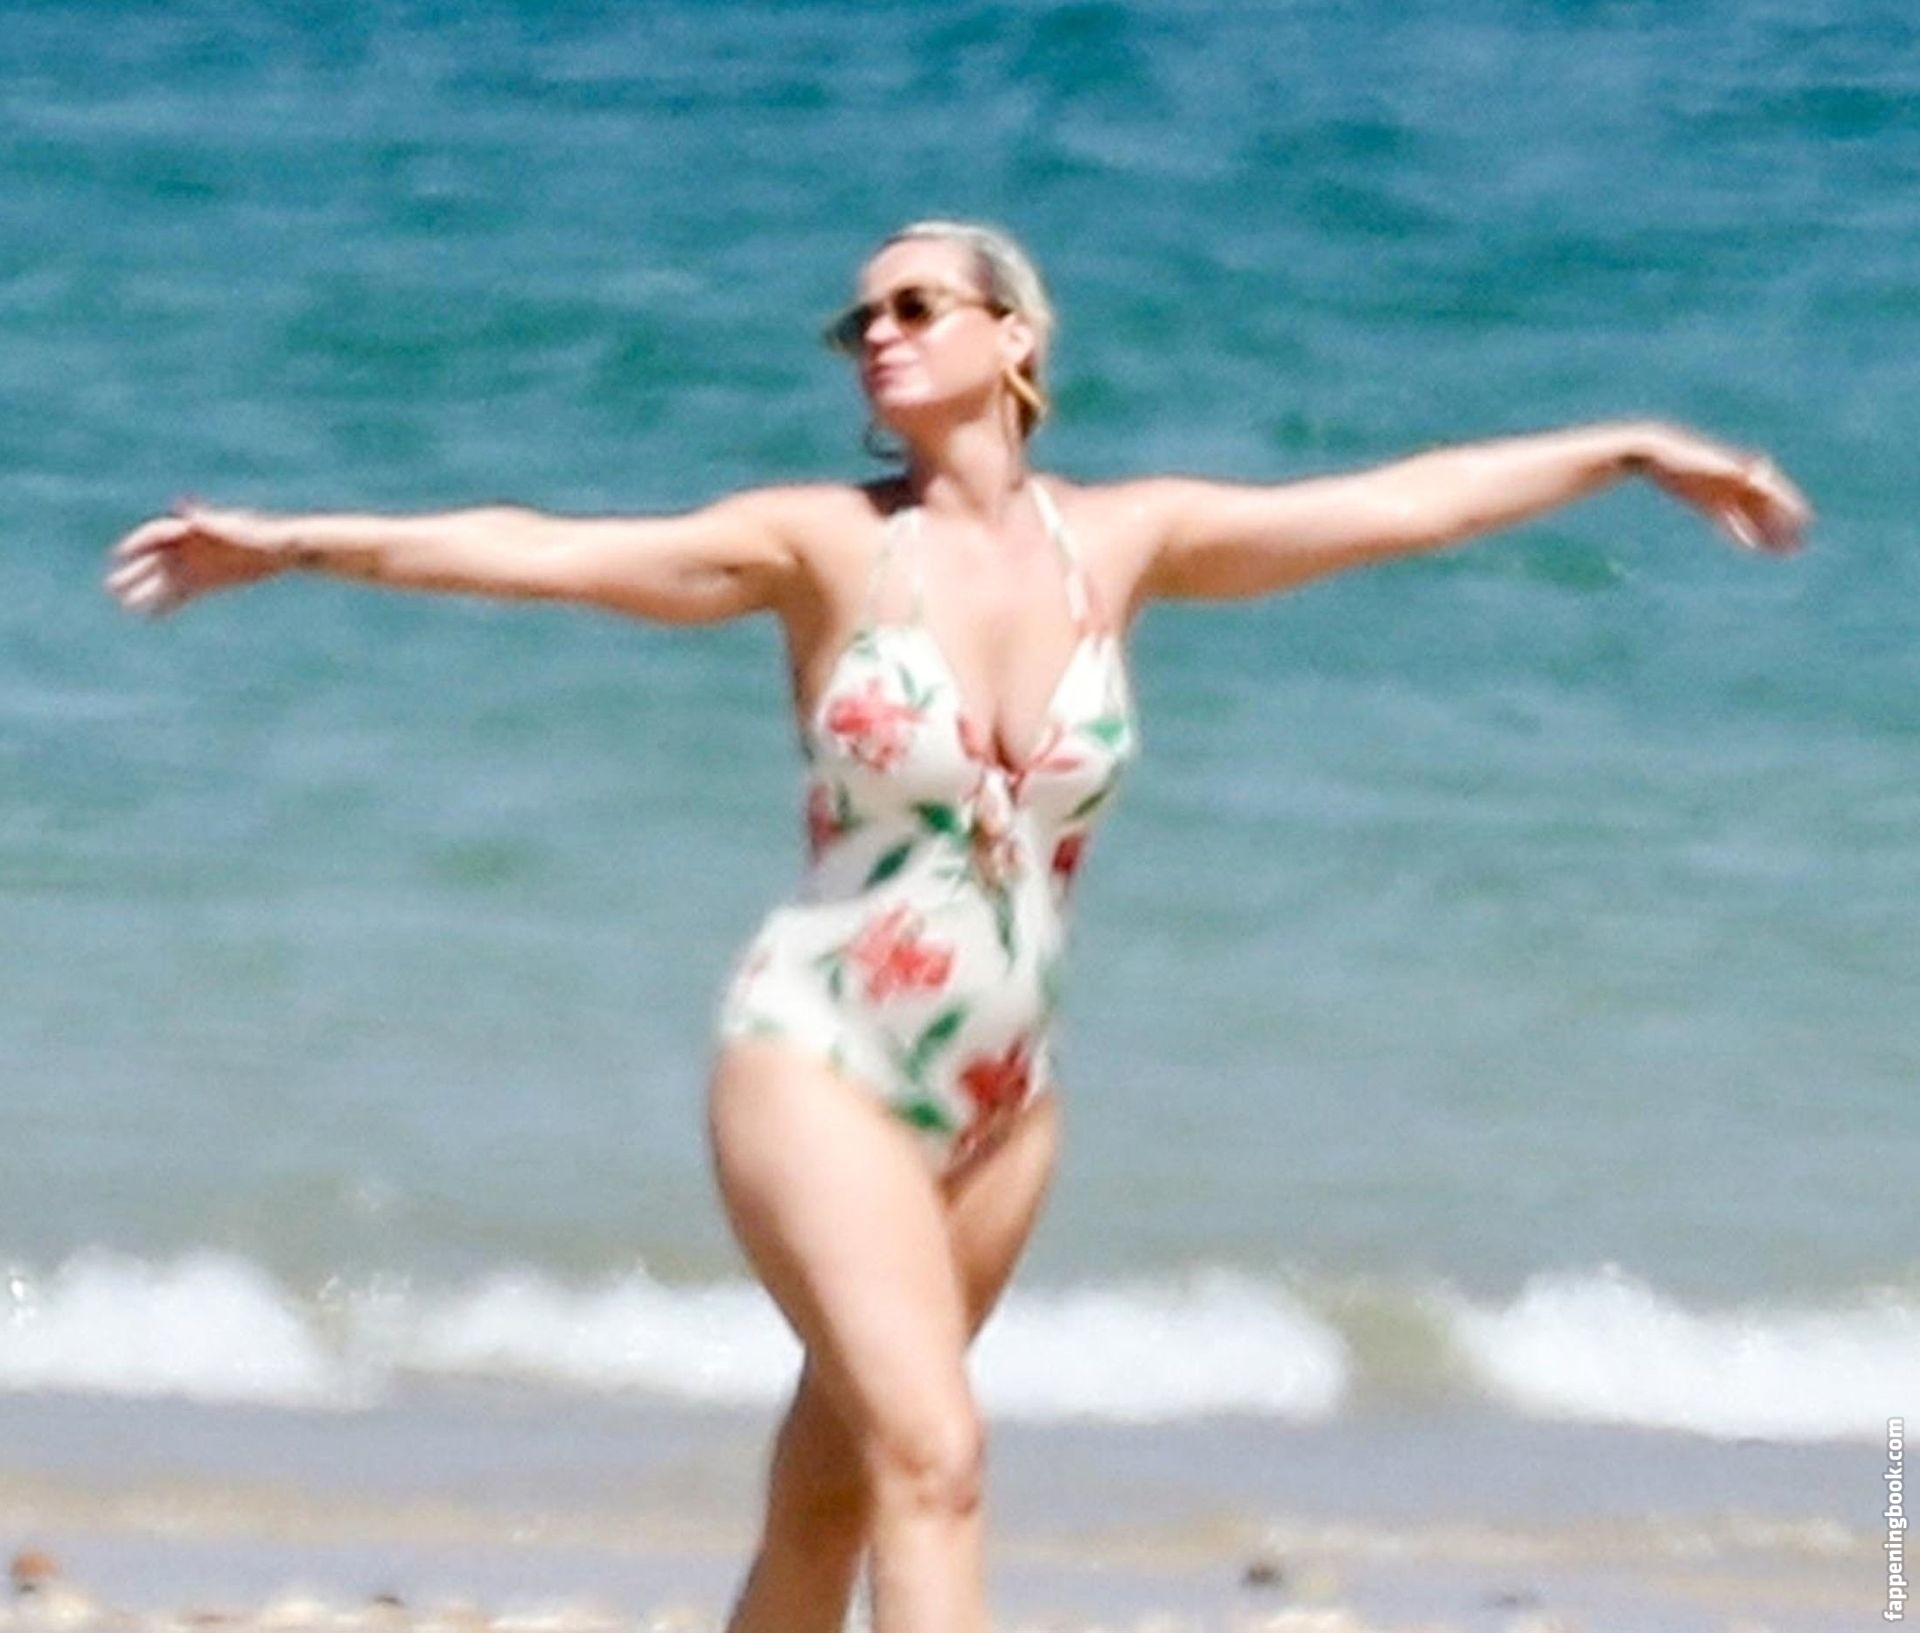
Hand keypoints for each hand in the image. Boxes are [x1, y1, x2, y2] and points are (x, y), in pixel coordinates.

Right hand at [104, 499, 293, 616]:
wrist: (287, 550)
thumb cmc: (265, 536)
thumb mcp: (240, 531)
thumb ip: (212, 525)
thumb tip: (187, 514)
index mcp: (196, 529)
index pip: (159, 533)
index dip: (139, 543)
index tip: (121, 554)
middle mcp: (191, 546)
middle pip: (156, 558)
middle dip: (135, 571)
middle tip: (112, 586)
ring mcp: (199, 564)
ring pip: (166, 579)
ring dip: (146, 591)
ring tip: (125, 604)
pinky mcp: (209, 581)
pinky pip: (184, 594)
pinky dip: (168, 604)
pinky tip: (152, 617)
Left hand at [1629, 423, 1810, 555]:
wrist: (1653, 453)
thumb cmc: (1680, 458)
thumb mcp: (1706, 463)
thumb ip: (1734, 469)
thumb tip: (1760, 469)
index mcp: (1740, 470)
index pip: (1773, 490)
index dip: (1790, 505)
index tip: (1806, 521)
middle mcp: (1736, 481)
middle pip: (1766, 506)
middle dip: (1783, 525)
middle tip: (1799, 546)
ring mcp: (1723, 491)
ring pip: (1750, 515)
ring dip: (1766, 532)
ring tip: (1780, 552)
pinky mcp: (1707, 501)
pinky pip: (1729, 519)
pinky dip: (1739, 530)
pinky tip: (1750, 546)